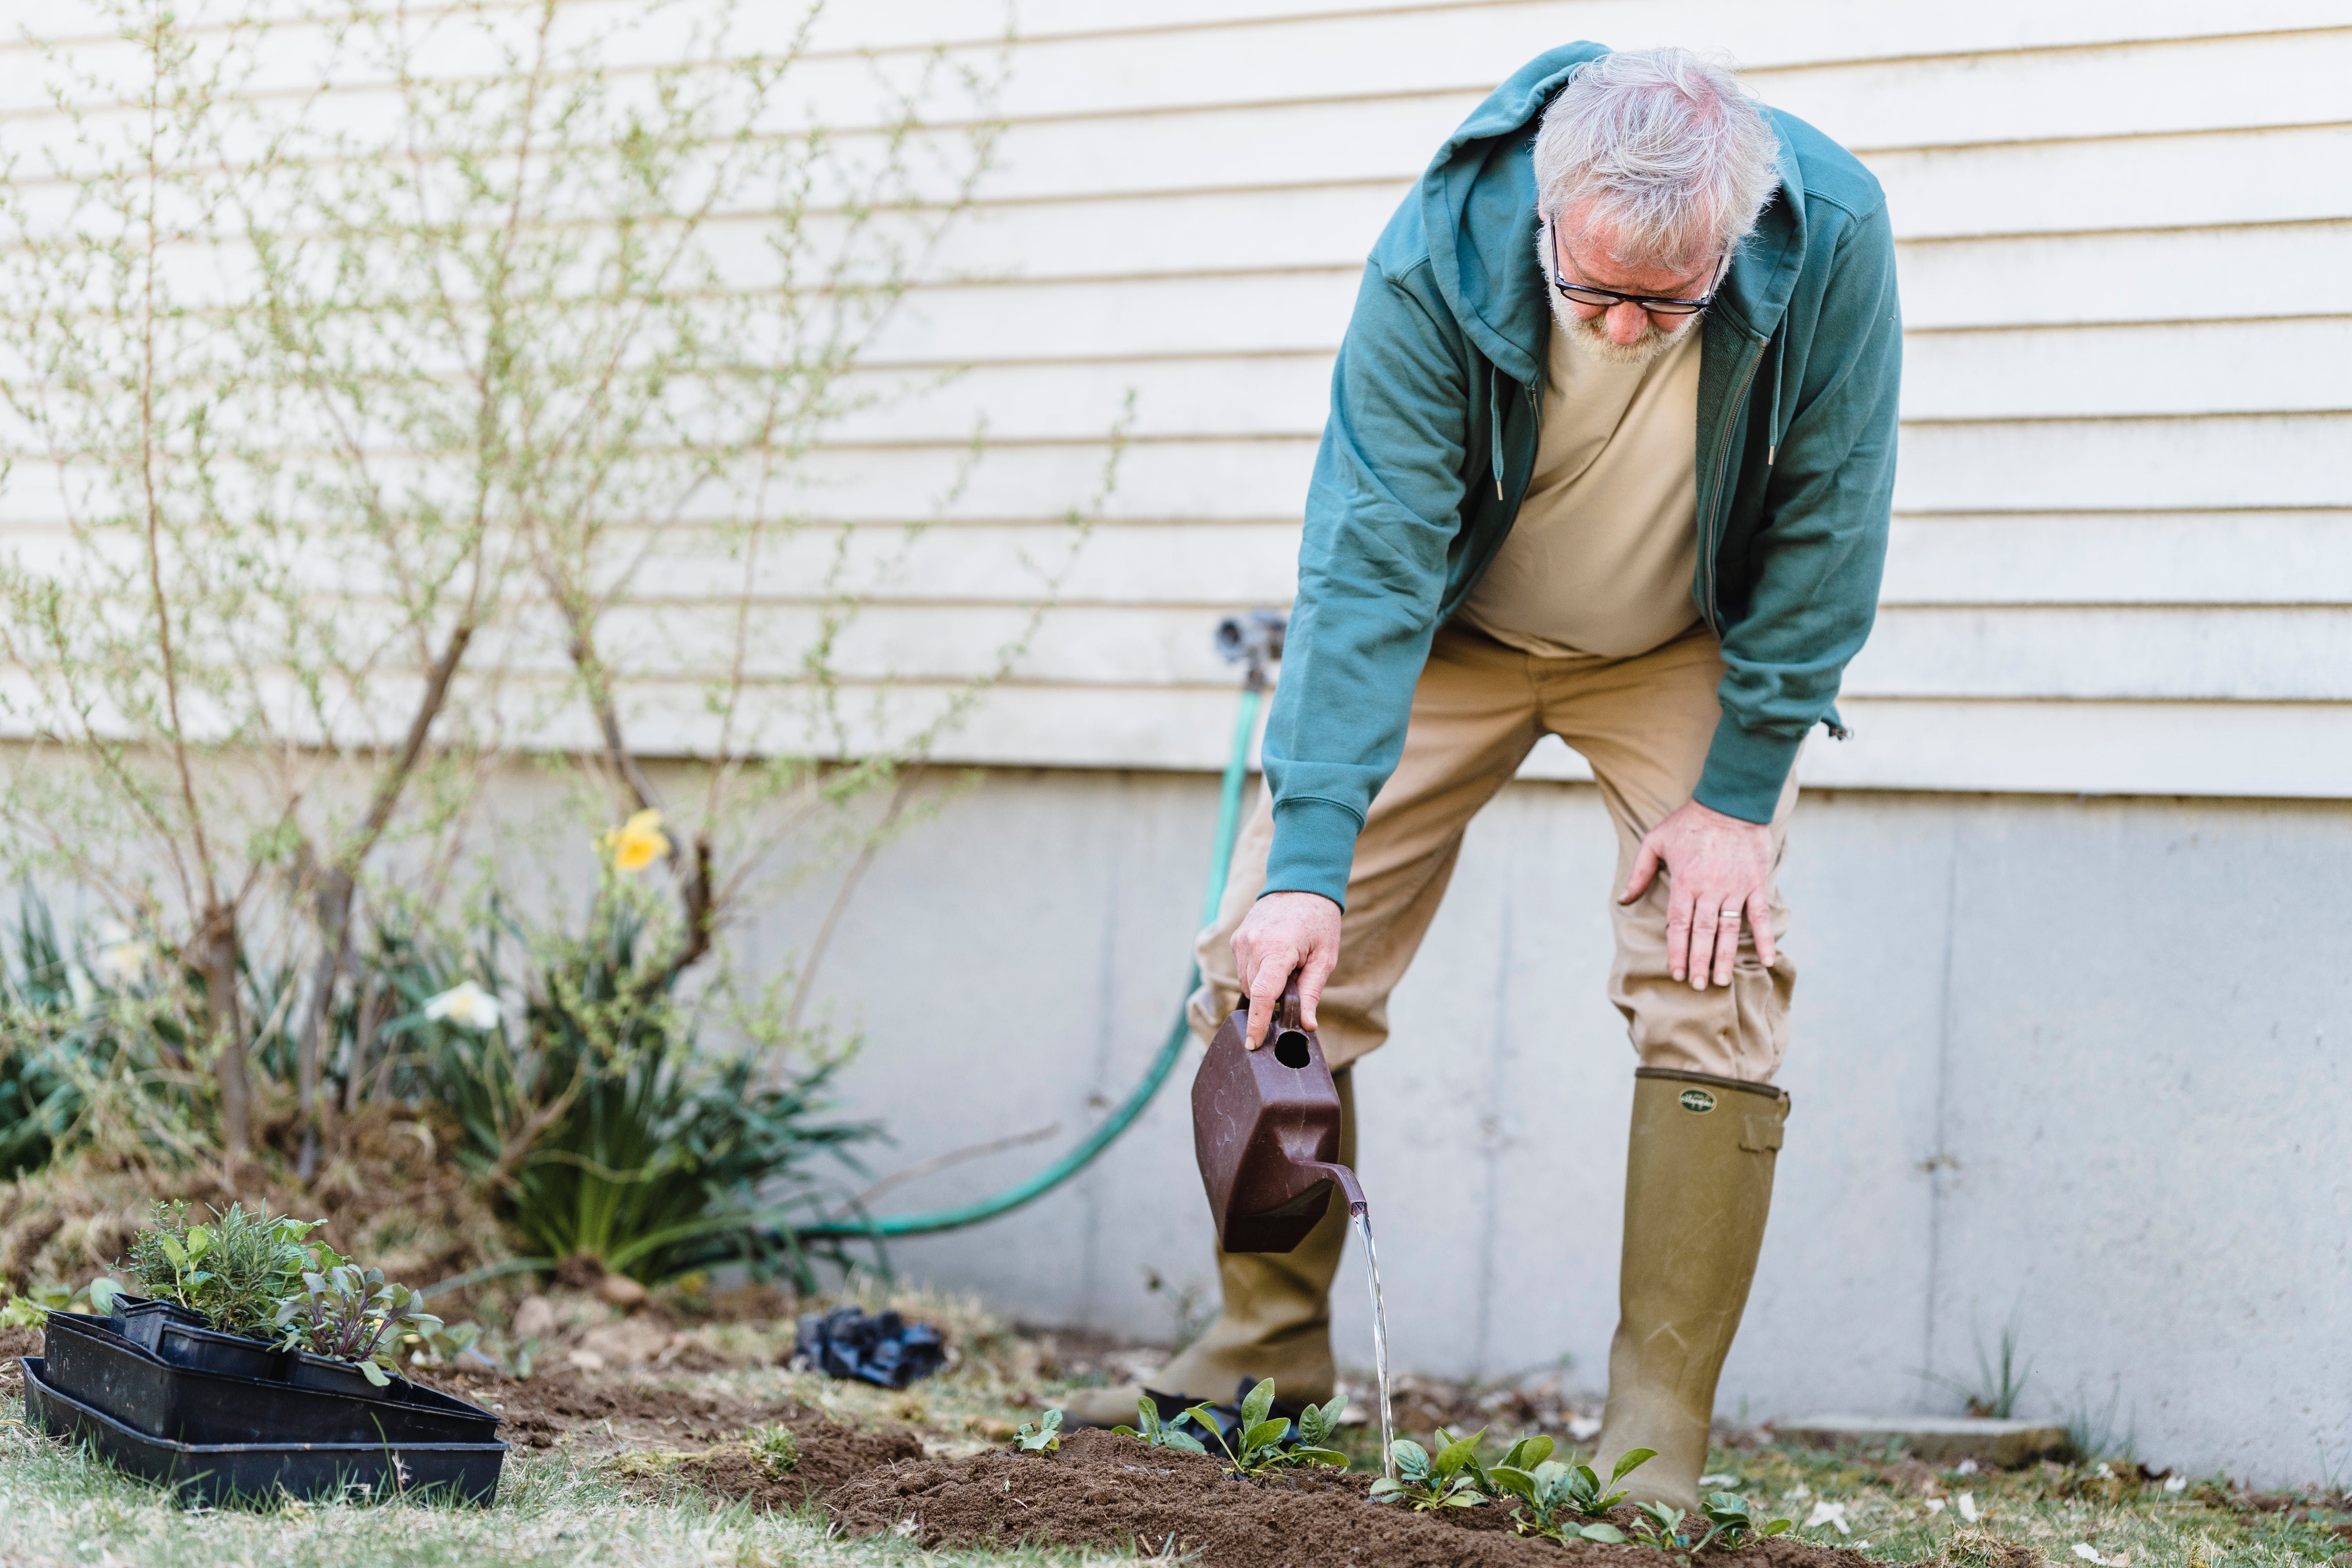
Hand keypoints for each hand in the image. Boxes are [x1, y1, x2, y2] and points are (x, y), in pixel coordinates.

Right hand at [1228, 890, 1341, 1048]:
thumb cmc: (1319, 920)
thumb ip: (1311, 993)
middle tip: (1294, 982)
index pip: (1261, 995)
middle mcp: (1253, 944)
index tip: (1252, 1044)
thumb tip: (1306, 1025)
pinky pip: (1243, 967)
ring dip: (1263, 985)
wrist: (1301, 883)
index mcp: (1277, 949)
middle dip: (1270, 998)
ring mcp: (1241, 940)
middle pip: (1254, 991)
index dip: (1256, 1024)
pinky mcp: (1237, 938)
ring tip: (1287, 965)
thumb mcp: (1325, 958)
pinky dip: (1257, 971)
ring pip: (1246, 981)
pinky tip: (1275, 958)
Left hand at [1619, 799, 1776, 990]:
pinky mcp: (1755, 883)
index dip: (1677, 950)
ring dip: (1725, 956)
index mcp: (1684, 881)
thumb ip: (1639, 873)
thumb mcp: (1655, 841)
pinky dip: (1765, 938)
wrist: (1730, 803)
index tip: (1677, 972)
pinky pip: (1760, 915)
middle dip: (1699, 961)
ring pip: (1729, 929)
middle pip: (1703, 932)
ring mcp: (1735, 887)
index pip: (1679, 924)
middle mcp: (1709, 888)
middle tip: (1698, 985)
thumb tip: (1622, 899)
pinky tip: (1767, 960)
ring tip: (1721, 981)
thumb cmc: (1689, 822)